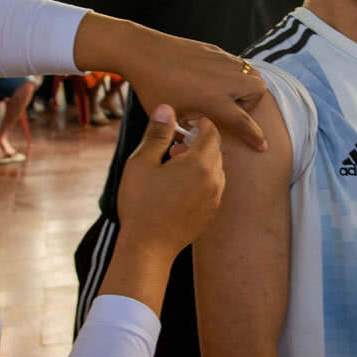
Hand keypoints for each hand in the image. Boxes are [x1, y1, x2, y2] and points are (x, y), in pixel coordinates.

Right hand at [118, 105, 224, 260]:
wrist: (148, 248)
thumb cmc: (141, 204)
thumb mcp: (142, 163)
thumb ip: (157, 134)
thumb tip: (167, 108)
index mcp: (200, 163)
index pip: (212, 132)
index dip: (200, 123)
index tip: (184, 123)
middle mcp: (214, 180)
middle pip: (215, 150)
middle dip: (198, 143)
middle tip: (173, 146)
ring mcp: (215, 199)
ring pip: (215, 170)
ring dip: (199, 162)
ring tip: (173, 166)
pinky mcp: (211, 213)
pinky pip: (212, 187)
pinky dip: (200, 179)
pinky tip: (177, 187)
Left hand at [123, 31, 266, 151]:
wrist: (144, 53)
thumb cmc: (153, 88)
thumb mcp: (172, 118)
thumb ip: (189, 132)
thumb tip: (198, 142)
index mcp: (214, 100)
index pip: (243, 122)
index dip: (254, 137)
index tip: (262, 146)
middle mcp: (224, 79)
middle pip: (257, 90)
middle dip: (252, 103)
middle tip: (234, 109)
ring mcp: (221, 61)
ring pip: (251, 72)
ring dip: (246, 86)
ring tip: (226, 94)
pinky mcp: (215, 50)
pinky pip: (235, 62)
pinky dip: (233, 73)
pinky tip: (214, 78)